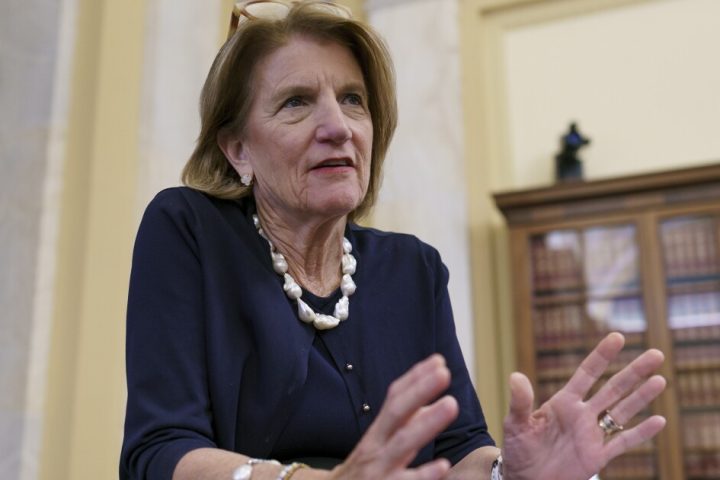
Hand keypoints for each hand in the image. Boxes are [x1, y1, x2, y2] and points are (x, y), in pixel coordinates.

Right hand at [327, 355, 457, 479]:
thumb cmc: (363, 472)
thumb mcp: (378, 445)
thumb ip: (403, 425)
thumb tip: (430, 403)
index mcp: (378, 432)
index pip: (395, 399)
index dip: (415, 379)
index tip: (438, 361)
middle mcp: (376, 446)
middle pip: (397, 413)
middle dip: (420, 391)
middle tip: (444, 373)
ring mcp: (380, 469)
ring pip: (402, 443)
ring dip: (427, 422)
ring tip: (451, 404)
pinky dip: (424, 474)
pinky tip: (443, 465)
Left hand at [501, 332, 666, 479]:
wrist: (526, 478)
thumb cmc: (518, 448)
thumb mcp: (516, 423)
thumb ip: (520, 402)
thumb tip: (516, 376)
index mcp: (563, 402)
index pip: (587, 374)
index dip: (602, 356)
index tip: (618, 337)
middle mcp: (582, 414)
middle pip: (613, 388)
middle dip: (634, 371)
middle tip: (656, 353)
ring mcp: (592, 435)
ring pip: (622, 411)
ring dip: (641, 397)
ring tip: (661, 379)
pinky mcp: (598, 457)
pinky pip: (623, 442)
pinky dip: (641, 433)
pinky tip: (659, 421)